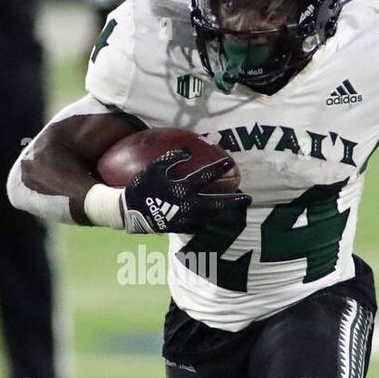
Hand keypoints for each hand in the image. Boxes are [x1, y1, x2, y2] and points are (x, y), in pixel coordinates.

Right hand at [122, 149, 249, 233]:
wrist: (130, 212)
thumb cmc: (142, 187)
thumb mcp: (154, 168)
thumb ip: (171, 158)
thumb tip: (187, 150)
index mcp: (182, 188)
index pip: (205, 176)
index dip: (218, 168)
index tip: (229, 162)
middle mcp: (188, 205)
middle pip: (216, 203)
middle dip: (233, 201)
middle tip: (248, 199)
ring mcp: (186, 218)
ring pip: (211, 216)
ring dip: (225, 212)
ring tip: (237, 210)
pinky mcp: (181, 227)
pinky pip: (200, 224)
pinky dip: (211, 220)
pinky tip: (216, 217)